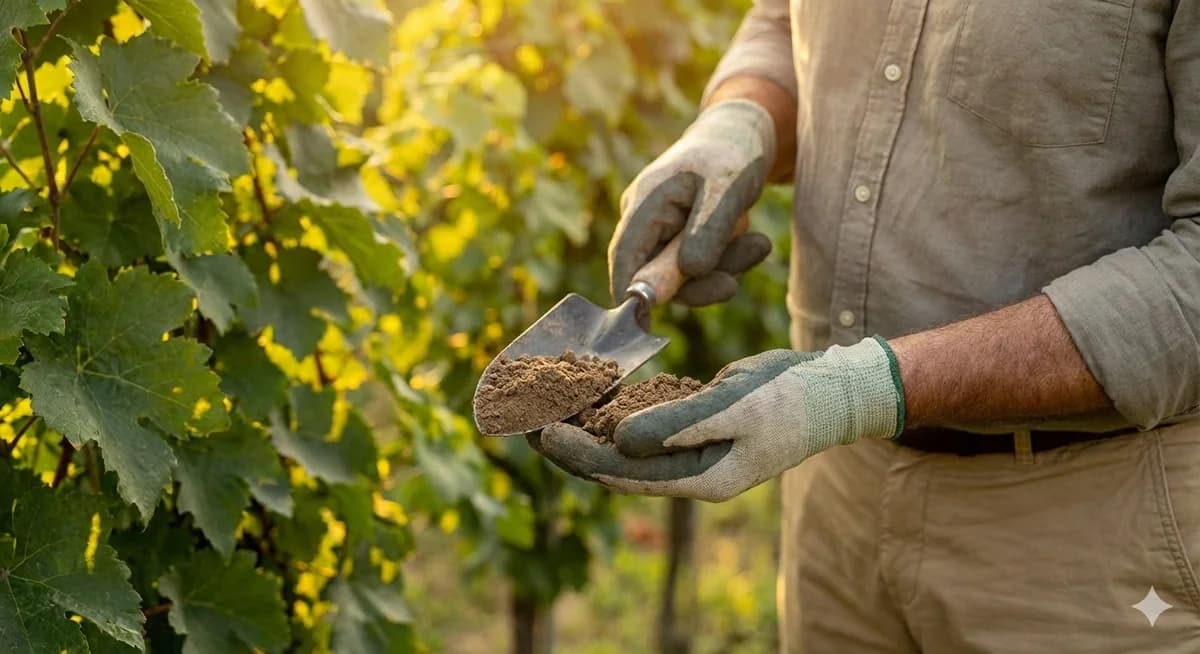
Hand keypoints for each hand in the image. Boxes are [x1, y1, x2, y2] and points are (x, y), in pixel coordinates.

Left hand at [528, 338, 904, 501]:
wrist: (833, 390)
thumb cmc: (792, 398)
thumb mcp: (737, 408)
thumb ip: (678, 425)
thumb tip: (620, 440)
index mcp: (701, 479)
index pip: (625, 474)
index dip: (581, 454)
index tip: (543, 433)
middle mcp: (691, 472)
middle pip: (617, 464)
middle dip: (574, 443)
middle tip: (529, 420)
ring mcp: (694, 451)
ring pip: (627, 444)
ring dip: (590, 425)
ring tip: (550, 404)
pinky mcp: (696, 426)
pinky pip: (647, 423)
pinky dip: (619, 408)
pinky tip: (594, 390)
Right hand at [609, 100, 775, 305]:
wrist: (746, 133)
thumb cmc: (732, 154)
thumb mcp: (727, 190)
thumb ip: (706, 233)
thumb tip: (688, 274)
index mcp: (645, 203)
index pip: (623, 260)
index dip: (632, 296)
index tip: (647, 328)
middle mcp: (646, 220)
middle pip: (655, 274)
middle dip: (697, 283)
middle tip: (731, 285)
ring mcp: (664, 230)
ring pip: (684, 274)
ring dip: (721, 268)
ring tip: (757, 243)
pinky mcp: (684, 238)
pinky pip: (701, 264)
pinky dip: (727, 260)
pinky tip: (753, 240)